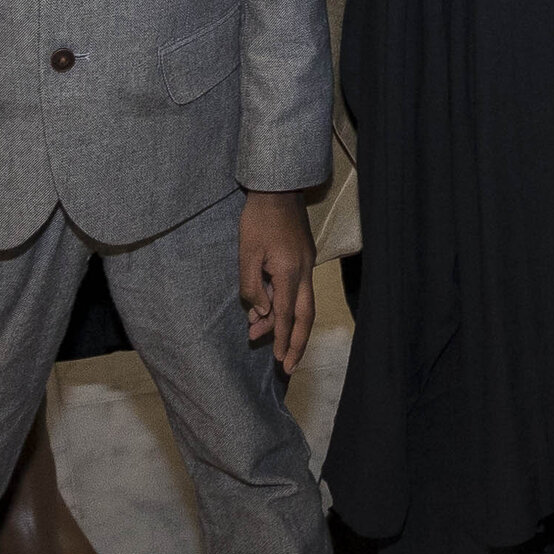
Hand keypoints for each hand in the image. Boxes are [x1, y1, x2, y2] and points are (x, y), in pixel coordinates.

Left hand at [239, 188, 317, 370]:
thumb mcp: (246, 254)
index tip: (281, 362)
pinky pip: (299, 290)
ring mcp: (307, 264)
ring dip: (287, 324)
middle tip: (289, 366)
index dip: (283, 339)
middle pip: (305, 316)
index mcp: (289, 272)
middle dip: (298, 343)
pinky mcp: (304, 258)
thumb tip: (260, 312)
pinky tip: (269, 310)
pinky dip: (288, 306)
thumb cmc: (258, 219)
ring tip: (259, 335)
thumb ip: (252, 286)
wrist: (278, 188)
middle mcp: (304, 272)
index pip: (287, 315)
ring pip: (303, 304)